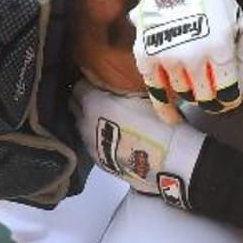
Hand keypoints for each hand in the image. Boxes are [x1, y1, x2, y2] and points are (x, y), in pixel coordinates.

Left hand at [71, 82, 205, 207]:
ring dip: (88, 119)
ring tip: (107, 116)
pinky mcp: (98, 162)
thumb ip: (121, 88)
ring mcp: (89, 145)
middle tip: (101, 95)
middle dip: (84, 99)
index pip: (78, 85)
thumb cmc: (159, 125)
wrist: (168, 163)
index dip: (88, 81)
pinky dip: (96, 136)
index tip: (98, 79)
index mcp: (93, 102)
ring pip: (81, 125)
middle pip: (74, 105)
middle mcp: (84, 123)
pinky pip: (90, 142)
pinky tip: (112, 136)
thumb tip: (116, 84)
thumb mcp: (141, 95)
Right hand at [132, 0, 242, 120]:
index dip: (231, 100)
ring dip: (192, 94)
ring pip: (184, 94)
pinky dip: (165, 110)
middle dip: (213, 100)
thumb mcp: (238, 21)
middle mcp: (192, 56)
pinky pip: (156, 93)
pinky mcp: (146, 57)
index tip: (231, 99)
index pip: (228, 92)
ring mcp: (167, 57)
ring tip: (196, 84)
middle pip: (205, 98)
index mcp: (219, 47)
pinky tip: (173, 118)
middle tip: (215, 95)